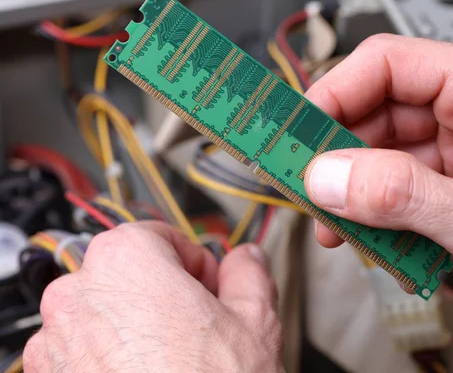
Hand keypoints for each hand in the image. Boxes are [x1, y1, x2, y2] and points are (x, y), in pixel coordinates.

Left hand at [23, 221, 282, 371]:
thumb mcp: (255, 321)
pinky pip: (84, 347)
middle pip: (132, 271)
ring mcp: (58, 340)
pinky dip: (113, 354)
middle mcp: (78, 294)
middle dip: (167, 289)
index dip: (196, 263)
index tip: (210, 286)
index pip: (163, 236)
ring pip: (107, 309)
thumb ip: (249, 273)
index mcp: (125, 260)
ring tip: (178, 355)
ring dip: (140, 321)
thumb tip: (245, 259)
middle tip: (201, 322)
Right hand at [304, 34, 452, 347]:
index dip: (333, 95)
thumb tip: (329, 176)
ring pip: (384, 150)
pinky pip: (400, 184)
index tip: (294, 135)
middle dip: (338, 152)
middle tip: (307, 188)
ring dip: (355, 189)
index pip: (389, 65)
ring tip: (340, 226)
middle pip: (379, 108)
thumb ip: (403, 197)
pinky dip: (378, 212)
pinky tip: (376, 240)